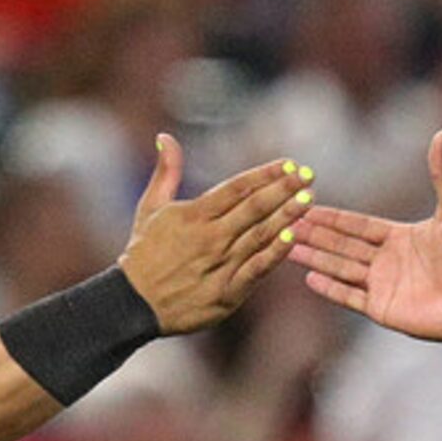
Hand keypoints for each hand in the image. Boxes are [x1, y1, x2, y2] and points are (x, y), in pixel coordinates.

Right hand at [118, 136, 311, 335]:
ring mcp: (219, 265)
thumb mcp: (150, 208)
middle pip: (253, 208)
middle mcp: (209, 237)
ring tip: (308, 200)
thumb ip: (166, 172)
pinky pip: (256, 270)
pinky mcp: (226, 293)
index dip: (264, 174)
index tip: (289, 163)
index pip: (237, 188)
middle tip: (309, 175)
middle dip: (283, 189)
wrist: (133, 303)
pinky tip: (292, 238)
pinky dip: (274, 254)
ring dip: (286, 216)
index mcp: (194, 215)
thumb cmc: (143, 254)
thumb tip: (166, 137)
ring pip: (259, 235)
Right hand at [291, 130, 441, 344]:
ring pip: (340, 268)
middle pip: (342, 245)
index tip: (306, 205)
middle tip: (286, 222)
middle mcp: (386, 261)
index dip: (332, 217)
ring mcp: (382, 286)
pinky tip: (309, 278)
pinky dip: (330, 288)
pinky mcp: (382, 309)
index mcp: (398, 237)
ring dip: (315, 257)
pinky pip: (349, 296)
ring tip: (287, 248)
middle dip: (315, 234)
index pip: (357, 225)